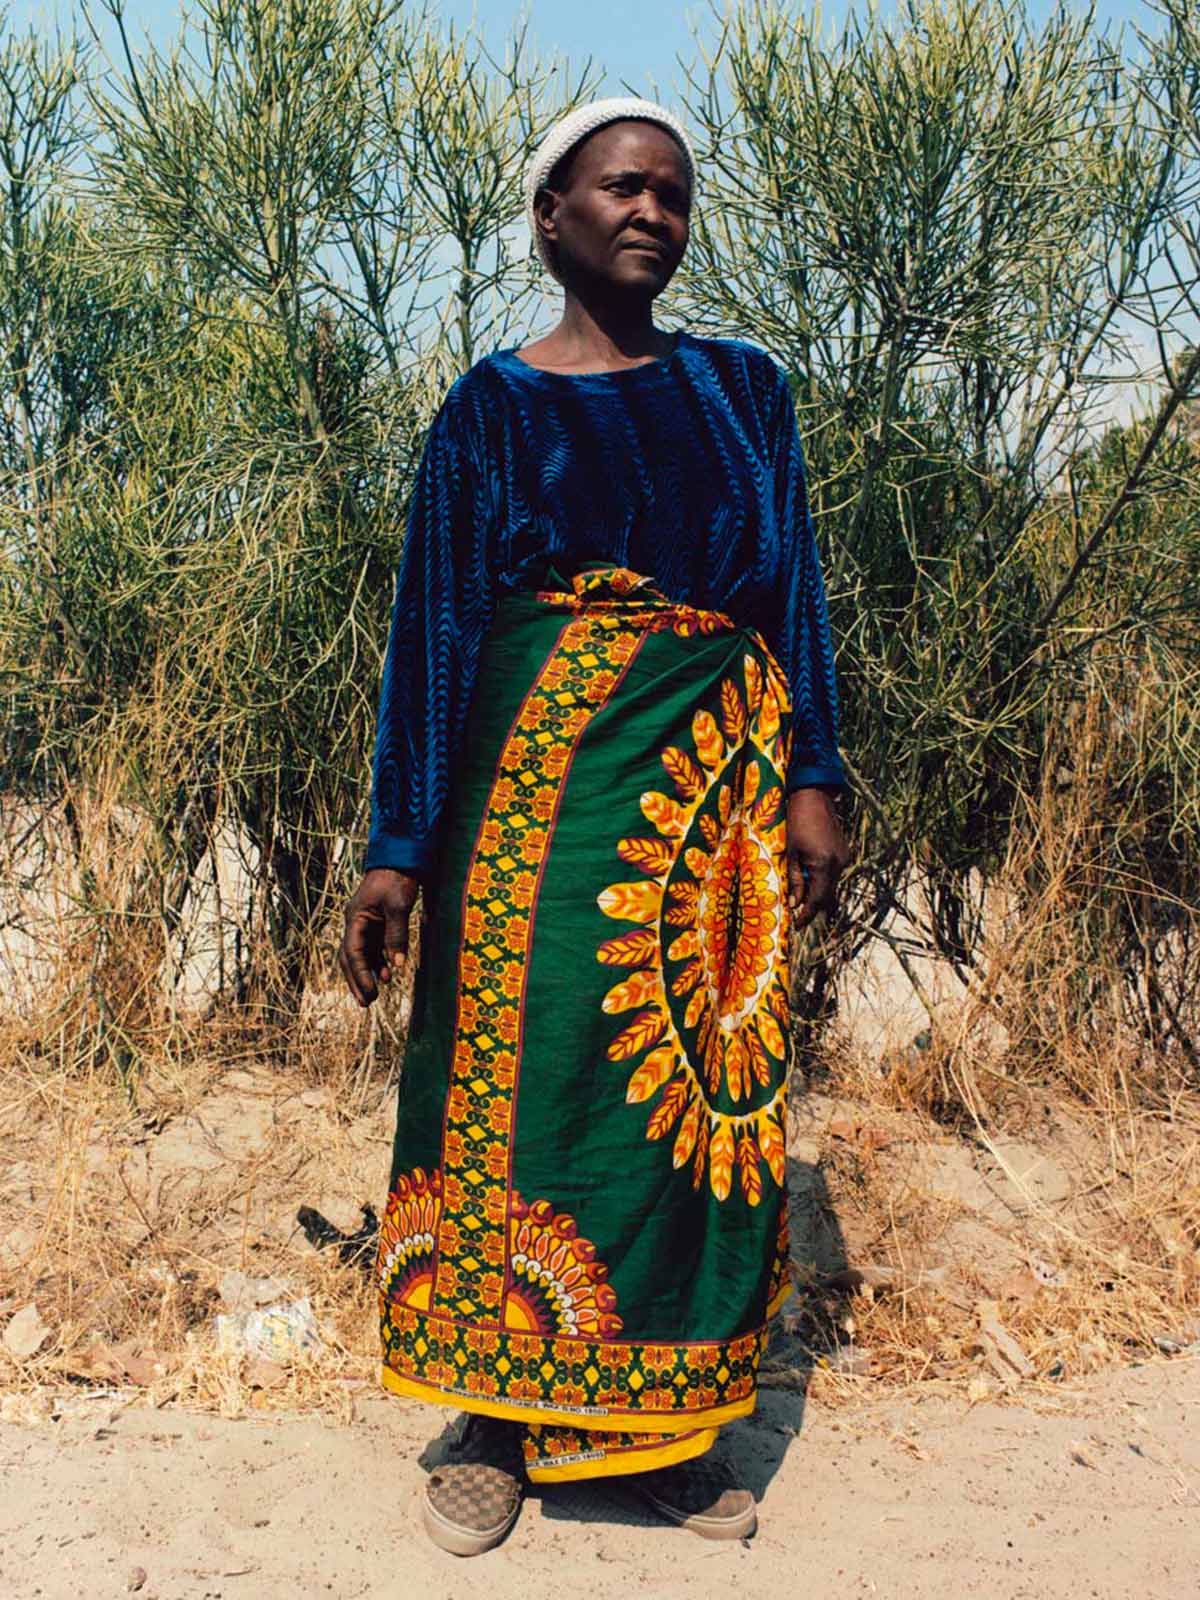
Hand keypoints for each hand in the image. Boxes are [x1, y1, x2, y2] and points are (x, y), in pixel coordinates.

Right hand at [339, 868, 421, 1006]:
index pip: (352, 952)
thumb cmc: (397, 878)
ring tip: (375, 994)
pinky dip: (378, 961)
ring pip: (361, 954)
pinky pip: (373, 947)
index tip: (371, 992)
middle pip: (350, 957)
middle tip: (366, 1003)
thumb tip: (397, 965)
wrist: (400, 857)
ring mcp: (366, 923)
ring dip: (367, 973)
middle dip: (356, 980)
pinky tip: (386, 973)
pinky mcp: (377, 922)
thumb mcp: (398, 906)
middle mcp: (356, 922)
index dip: (360, 974)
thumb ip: (396, 935)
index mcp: (355, 918)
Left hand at [786, 787, 849, 930]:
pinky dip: (824, 879)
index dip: (807, 915)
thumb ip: (795, 880)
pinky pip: (835, 873)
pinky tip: (811, 876)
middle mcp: (839, 864)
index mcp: (823, 865)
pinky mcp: (845, 852)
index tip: (798, 925)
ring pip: (833, 886)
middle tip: (799, 917)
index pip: (817, 900)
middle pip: (828, 896)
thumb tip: (795, 904)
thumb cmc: (796, 822)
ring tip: (803, 896)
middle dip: (814, 908)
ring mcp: (845, 858)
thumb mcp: (791, 853)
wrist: (814, 798)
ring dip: (819, 893)